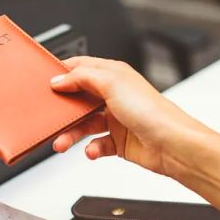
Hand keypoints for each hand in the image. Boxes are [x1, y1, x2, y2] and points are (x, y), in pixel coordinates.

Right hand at [50, 56, 208, 175]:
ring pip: (85, 125)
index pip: (82, 68)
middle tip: (51, 119)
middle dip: (63, 111)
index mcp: (115, 75)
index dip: (63, 73)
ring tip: (62, 143)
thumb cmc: (152, 112)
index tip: (45, 83)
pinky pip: (98, 145)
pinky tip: (92, 151)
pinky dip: (92, 149)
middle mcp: (115, 96)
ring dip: (72, 135)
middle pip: (79, 100)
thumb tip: (60, 78)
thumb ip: (82, 77)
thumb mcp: (112, 83)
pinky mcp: (120, 141)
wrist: (173, 145)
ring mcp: (118, 119)